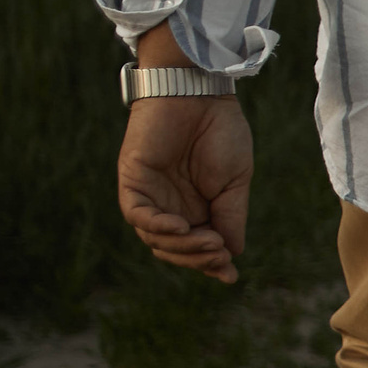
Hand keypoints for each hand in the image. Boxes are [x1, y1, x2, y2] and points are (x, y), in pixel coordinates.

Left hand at [117, 26, 250, 283]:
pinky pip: (138, 215)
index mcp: (196, 206)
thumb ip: (230, 217)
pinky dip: (159, 227)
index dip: (211, 264)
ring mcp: (150, 194)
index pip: (197, 246)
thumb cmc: (221, 132)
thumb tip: (232, 253)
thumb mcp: (235, 183)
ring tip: (209, 241)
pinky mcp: (133, 180)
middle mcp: (170, 204)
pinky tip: (182, 227)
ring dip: (182, 246)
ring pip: (155, 238)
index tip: (230, 274)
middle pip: (174, 248)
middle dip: (197, 258)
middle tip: (220, 254)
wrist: (200, 93)